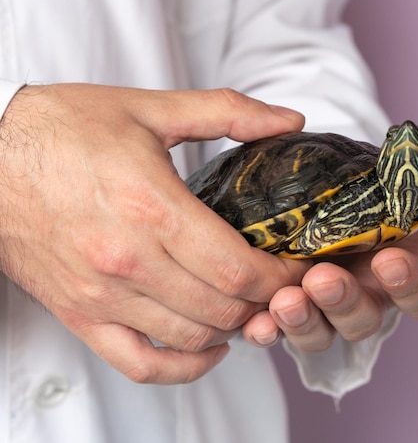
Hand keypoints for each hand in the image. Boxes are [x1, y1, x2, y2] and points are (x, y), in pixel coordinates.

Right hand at [0, 84, 309, 382]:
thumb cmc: (62, 130)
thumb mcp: (150, 109)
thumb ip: (227, 112)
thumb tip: (288, 119)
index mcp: (150, 206)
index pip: (237, 268)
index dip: (280, 275)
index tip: (297, 265)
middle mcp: (127, 260)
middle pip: (223, 307)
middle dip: (266, 300)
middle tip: (282, 282)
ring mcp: (101, 295)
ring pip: (192, 337)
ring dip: (234, 327)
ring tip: (251, 304)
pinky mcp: (80, 314)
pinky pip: (140, 364)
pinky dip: (184, 367)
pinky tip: (209, 348)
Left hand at [242, 156, 417, 350]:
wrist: (320, 188)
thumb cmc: (372, 189)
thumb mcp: (410, 179)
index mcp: (399, 272)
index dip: (408, 283)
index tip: (390, 259)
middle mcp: (364, 297)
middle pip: (363, 319)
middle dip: (345, 303)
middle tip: (322, 280)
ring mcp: (322, 308)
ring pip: (320, 332)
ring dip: (304, 322)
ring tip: (284, 302)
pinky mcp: (284, 307)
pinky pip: (277, 331)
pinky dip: (267, 331)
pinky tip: (255, 323)